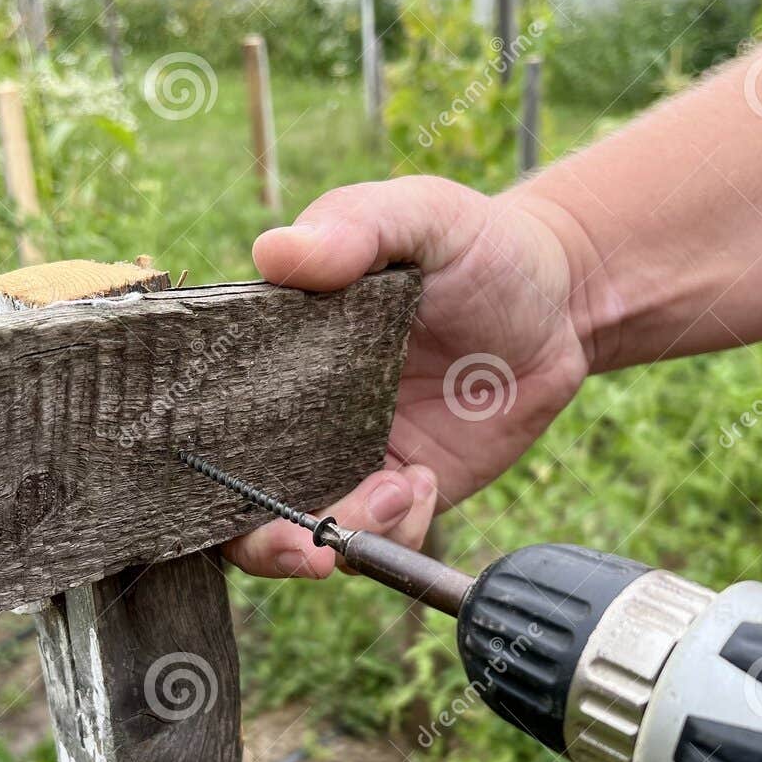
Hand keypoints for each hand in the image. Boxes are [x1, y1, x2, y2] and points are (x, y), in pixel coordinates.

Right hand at [224, 176, 595, 577]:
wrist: (560, 300)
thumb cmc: (476, 245)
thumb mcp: (418, 215)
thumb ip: (353, 226)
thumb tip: (275, 251)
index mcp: (275, 347)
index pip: (208, 413)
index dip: (200, 465)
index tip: (231, 484)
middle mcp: (296, 413)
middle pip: (240, 502)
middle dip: (263, 543)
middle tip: (308, 546)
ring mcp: (347, 457)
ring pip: (310, 533)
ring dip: (343, 533)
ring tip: (399, 487)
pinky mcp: (399, 490)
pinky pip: (379, 539)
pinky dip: (397, 529)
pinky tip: (424, 480)